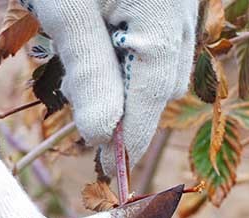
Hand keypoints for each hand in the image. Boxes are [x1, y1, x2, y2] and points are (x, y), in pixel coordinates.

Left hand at [22, 0, 198, 174]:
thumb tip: (101, 135)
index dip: (131, 138)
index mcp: (162, 15)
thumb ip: (87, 71)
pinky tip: (94, 42)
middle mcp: (182, 11)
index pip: (152, 94)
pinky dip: (130, 58)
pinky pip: (160, 42)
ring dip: (126, 83)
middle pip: (162, 84)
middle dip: (123, 107)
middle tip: (77, 107)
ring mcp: (180, 3)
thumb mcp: (66, 10)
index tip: (110, 171)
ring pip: (163, 66)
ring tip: (75, 64)